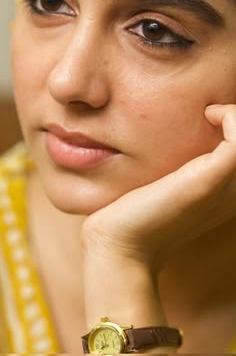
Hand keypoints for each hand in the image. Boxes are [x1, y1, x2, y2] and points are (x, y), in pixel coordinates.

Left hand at [82, 104, 235, 270]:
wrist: (120, 245)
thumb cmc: (138, 213)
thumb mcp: (169, 184)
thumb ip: (184, 167)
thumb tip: (182, 138)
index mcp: (229, 194)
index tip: (214, 115)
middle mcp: (235, 193)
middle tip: (217, 112)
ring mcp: (227, 188)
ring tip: (213, 113)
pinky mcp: (210, 179)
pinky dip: (233, 118)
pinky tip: (208, 115)